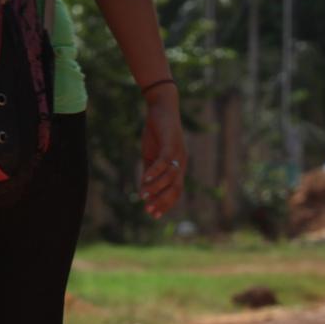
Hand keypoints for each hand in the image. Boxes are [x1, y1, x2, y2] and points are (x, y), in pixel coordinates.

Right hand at [140, 86, 185, 218]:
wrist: (161, 108)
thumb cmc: (156, 133)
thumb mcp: (150, 156)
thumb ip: (148, 174)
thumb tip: (143, 192)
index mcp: (178, 167)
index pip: (175, 191)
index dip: (165, 204)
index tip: (153, 214)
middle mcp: (181, 163)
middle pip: (176, 189)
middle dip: (163, 201)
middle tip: (149, 211)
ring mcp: (178, 154)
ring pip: (170, 178)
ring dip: (156, 188)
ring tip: (144, 196)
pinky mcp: (171, 144)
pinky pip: (165, 162)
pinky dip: (155, 172)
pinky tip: (145, 179)